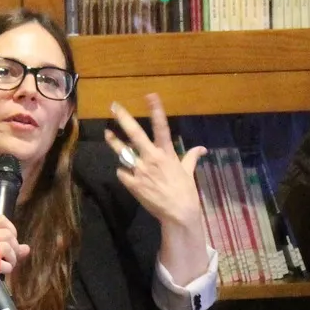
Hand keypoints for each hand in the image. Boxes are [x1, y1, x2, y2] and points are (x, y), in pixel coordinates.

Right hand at [0, 215, 27, 279]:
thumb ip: (7, 251)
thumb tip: (26, 248)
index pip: (1, 219)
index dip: (12, 229)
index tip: (10, 242)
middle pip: (7, 234)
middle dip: (14, 248)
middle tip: (8, 259)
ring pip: (6, 246)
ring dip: (11, 259)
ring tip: (5, 267)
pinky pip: (2, 262)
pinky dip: (5, 268)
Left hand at [107, 93, 205, 229]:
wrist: (177, 213)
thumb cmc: (185, 192)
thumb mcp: (188, 172)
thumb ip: (191, 158)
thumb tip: (202, 149)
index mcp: (166, 154)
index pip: (161, 127)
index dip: (156, 110)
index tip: (150, 95)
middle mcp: (151, 158)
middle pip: (135, 134)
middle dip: (124, 119)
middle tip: (114, 106)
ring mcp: (140, 171)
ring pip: (123, 152)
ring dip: (114, 142)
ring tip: (107, 133)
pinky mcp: (132, 184)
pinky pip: (122, 173)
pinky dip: (124, 172)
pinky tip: (127, 173)